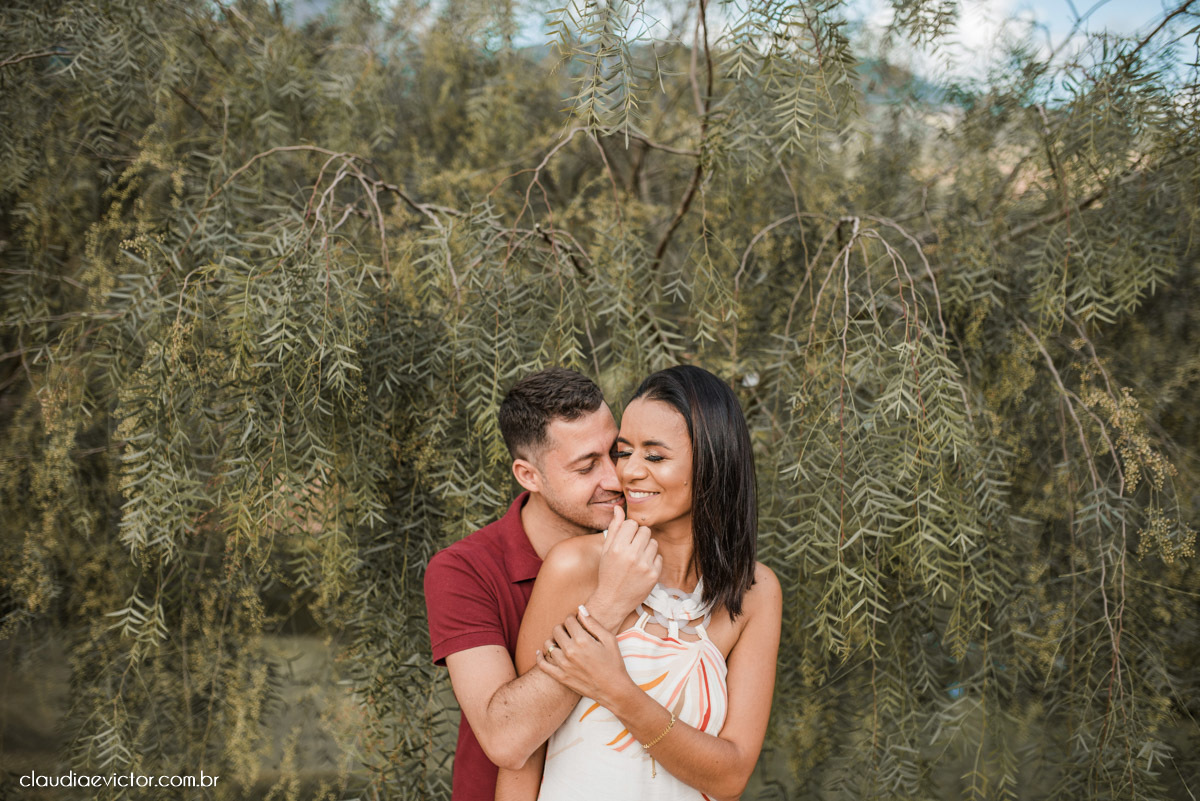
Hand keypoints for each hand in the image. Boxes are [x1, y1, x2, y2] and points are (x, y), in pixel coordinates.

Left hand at [537, 608, 631, 705]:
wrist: (613, 689)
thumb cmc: (614, 663)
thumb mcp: (609, 639)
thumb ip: (593, 623)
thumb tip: (580, 609)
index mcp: (582, 640)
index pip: (568, 620)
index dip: (572, 618)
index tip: (576, 622)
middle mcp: (570, 651)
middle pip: (556, 630)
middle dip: (563, 627)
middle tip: (570, 632)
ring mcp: (563, 665)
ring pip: (548, 644)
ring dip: (553, 640)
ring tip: (561, 642)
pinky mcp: (560, 677)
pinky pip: (542, 664)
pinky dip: (540, 657)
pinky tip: (541, 652)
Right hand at [587, 505, 661, 629]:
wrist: (613, 600)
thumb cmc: (608, 573)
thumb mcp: (606, 550)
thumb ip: (614, 527)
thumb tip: (618, 508)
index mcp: (617, 548)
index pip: (633, 524)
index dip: (630, 530)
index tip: (626, 539)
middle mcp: (631, 555)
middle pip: (646, 531)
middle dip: (640, 537)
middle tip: (633, 549)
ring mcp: (644, 566)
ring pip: (654, 543)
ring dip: (647, 548)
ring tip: (637, 558)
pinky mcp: (654, 575)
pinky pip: (659, 557)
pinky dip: (653, 560)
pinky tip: (643, 568)